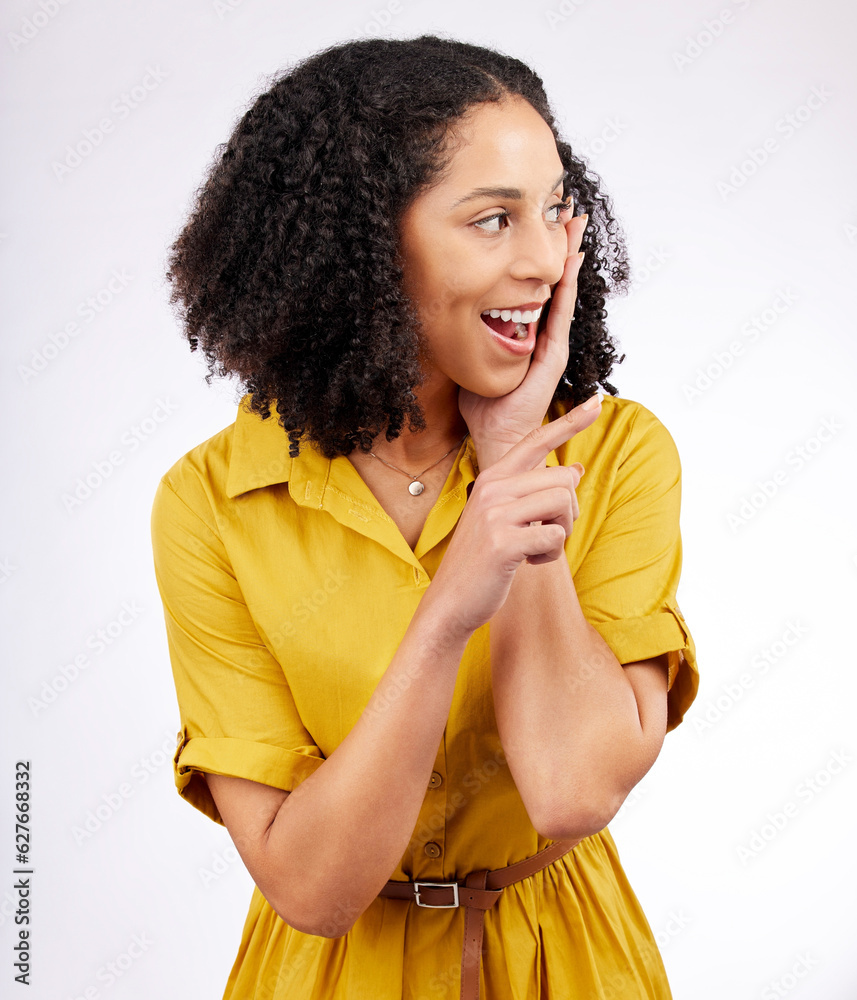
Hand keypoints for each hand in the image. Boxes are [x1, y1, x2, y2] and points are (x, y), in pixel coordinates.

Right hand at [429, 394, 601, 637]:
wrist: (452, 600)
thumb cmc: (484, 559)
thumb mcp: (505, 518)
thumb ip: (534, 492)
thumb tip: (574, 469)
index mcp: (493, 478)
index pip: (536, 440)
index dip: (570, 422)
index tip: (597, 401)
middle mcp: (492, 488)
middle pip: (562, 479)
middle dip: (568, 511)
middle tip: (547, 535)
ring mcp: (496, 514)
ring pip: (562, 503)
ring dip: (561, 534)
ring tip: (538, 550)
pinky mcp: (504, 542)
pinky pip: (554, 536)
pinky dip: (551, 554)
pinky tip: (529, 563)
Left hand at [458, 210, 588, 468]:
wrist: (495, 434)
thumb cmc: (483, 405)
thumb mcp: (473, 359)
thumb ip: (471, 338)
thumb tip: (447, 314)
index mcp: (528, 336)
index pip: (538, 290)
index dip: (543, 260)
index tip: (544, 227)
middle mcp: (545, 337)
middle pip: (557, 283)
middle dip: (562, 248)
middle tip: (570, 212)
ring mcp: (552, 345)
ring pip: (563, 292)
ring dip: (570, 257)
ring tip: (575, 226)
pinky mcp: (552, 356)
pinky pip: (560, 314)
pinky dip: (567, 287)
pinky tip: (571, 262)